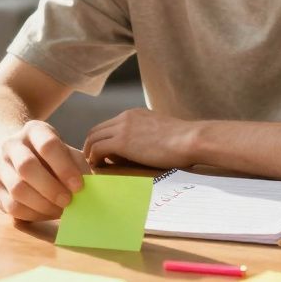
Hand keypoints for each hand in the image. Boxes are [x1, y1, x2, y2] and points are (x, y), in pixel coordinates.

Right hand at [0, 120, 91, 220]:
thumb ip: (78, 166)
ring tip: (60, 210)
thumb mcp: (66, 152)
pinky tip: (47, 214)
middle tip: (69, 202)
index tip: (79, 186)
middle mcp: (12, 145)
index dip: (64, 167)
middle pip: (27, 167)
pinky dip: (32, 214)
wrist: (17, 156)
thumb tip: (90, 188)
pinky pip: (11, 206)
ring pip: (17, 189)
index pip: (47, 145)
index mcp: (33, 130)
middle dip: (51, 188)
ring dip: (42, 204)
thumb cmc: (51, 157)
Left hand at [83, 108, 197, 169]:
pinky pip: (98, 149)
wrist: (190, 139)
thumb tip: (142, 149)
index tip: (102, 153)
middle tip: (92, 160)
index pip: (109, 125)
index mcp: (135, 114)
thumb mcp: (160, 131)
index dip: (102, 139)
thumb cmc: (184, 141)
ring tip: (94, 165)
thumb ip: (147, 135)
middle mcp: (126, 117)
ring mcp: (123, 128)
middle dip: (91, 144)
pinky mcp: (122, 142)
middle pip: (97, 129)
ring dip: (90, 152)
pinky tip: (99, 167)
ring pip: (93, 138)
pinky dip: (94, 158)